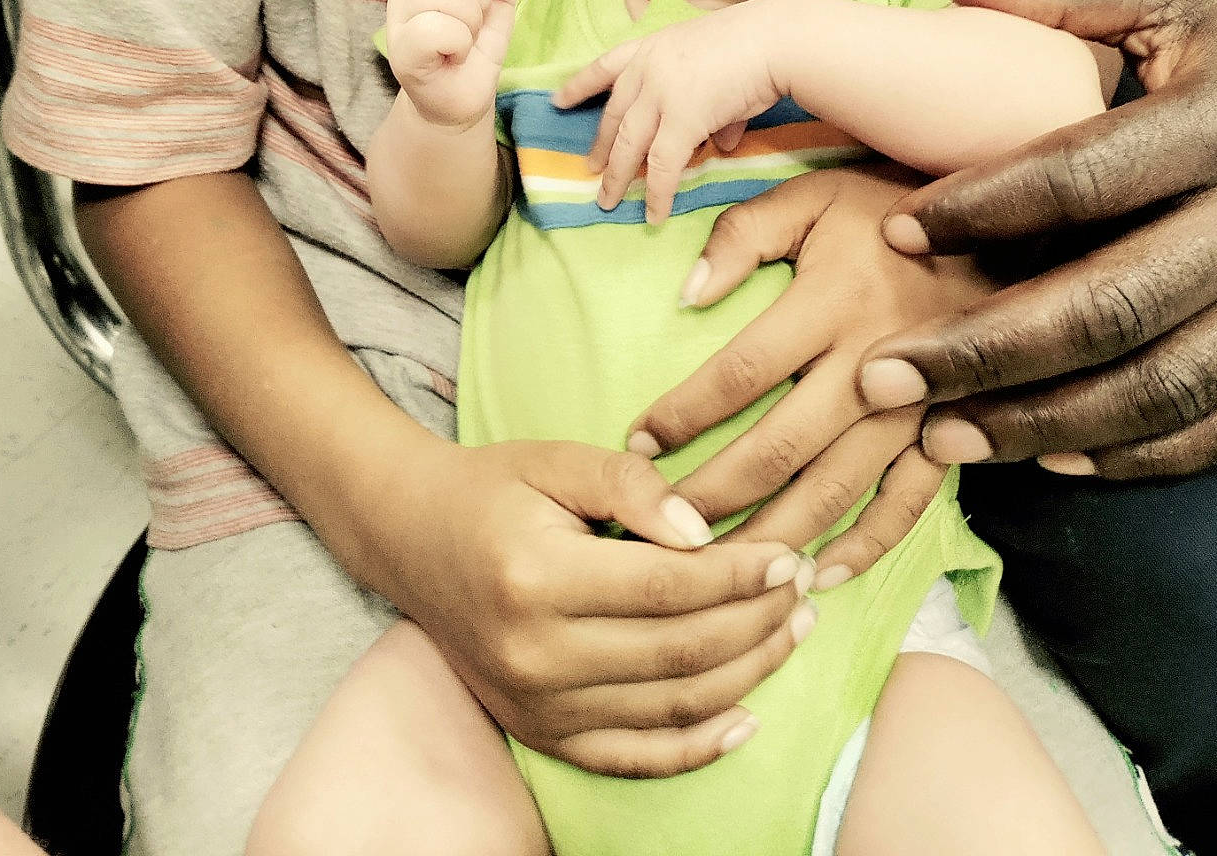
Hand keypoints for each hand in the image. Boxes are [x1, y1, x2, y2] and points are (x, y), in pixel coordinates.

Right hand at [380, 436, 817, 775]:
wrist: (410, 537)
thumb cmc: (492, 487)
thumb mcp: (555, 458)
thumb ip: (630, 484)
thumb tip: (703, 531)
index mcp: (538, 575)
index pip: (668, 587)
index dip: (740, 575)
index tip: (789, 555)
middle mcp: (535, 652)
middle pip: (678, 651)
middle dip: (758, 622)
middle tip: (806, 587)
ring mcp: (536, 704)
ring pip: (668, 706)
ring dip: (745, 674)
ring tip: (793, 632)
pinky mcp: (538, 732)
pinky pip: (631, 757)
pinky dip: (694, 748)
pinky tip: (746, 720)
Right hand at [384, 0, 521, 128]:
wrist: (461, 97)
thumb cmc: (475, 43)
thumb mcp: (501, 0)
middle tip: (472, 24)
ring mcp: (400, 18)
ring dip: (470, 20)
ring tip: (464, 39)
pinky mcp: (403, 53)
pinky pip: (436, 28)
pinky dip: (459, 43)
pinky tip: (454, 55)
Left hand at [555, 1, 786, 221]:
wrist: (774, 39)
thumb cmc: (756, 44)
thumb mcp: (718, 64)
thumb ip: (710, 104)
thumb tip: (720, 141)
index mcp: (653, 47)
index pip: (605, 66)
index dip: (580, 85)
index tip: (558, 99)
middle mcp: (648, 69)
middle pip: (613, 115)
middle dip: (599, 145)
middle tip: (589, 167)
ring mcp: (660, 94)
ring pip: (628, 145)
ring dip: (616, 177)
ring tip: (607, 202)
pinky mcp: (680, 120)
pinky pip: (661, 166)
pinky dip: (656, 194)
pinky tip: (653, 214)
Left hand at [624, 169, 990, 583]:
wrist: (1005, 226)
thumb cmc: (890, 209)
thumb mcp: (814, 196)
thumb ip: (746, 234)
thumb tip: (688, 293)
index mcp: (833, 301)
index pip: (741, 372)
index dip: (683, 412)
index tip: (637, 442)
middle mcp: (874, 363)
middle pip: (780, 449)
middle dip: (713, 496)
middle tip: (663, 528)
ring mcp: (918, 407)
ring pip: (836, 491)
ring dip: (776, 535)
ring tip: (719, 571)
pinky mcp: (951, 432)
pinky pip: (908, 504)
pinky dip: (865, 547)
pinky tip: (818, 575)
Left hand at [858, 0, 1216, 478]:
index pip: (1084, 177)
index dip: (983, 209)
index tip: (895, 231)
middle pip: (1112, 306)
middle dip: (986, 352)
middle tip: (881, 376)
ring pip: (1163, 389)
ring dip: (1043, 424)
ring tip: (944, 435)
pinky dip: (1141, 458)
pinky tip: (1054, 457)